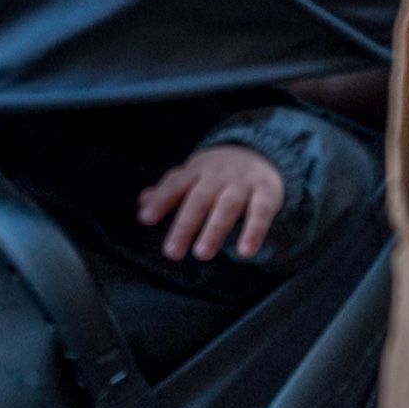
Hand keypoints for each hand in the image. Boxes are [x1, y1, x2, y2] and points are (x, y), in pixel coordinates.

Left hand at [137, 143, 283, 261]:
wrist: (260, 153)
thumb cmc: (216, 175)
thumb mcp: (192, 177)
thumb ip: (168, 191)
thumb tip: (142, 203)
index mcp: (196, 172)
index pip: (175, 185)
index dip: (161, 200)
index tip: (145, 219)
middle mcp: (217, 176)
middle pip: (199, 200)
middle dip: (184, 226)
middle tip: (171, 252)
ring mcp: (242, 184)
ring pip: (227, 207)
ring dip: (214, 230)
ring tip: (201, 254)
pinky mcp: (266, 194)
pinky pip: (260, 213)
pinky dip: (254, 231)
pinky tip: (245, 252)